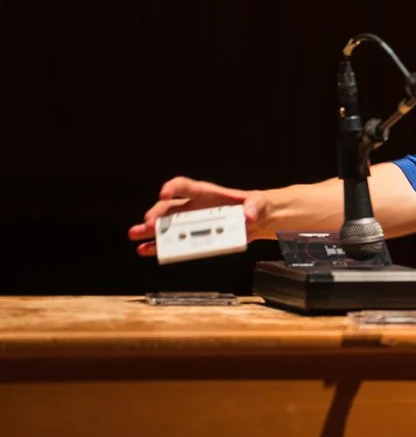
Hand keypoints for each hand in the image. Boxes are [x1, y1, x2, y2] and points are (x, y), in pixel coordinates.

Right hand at [128, 177, 268, 257]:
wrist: (259, 220)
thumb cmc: (255, 207)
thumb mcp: (258, 204)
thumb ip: (254, 208)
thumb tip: (249, 216)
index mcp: (206, 194)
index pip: (184, 186)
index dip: (173, 188)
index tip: (164, 194)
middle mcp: (194, 206)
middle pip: (169, 208)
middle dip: (157, 214)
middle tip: (148, 224)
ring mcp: (191, 222)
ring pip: (165, 225)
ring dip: (149, 231)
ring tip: (135, 235)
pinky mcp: (194, 236)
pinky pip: (173, 241)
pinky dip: (158, 246)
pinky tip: (144, 250)